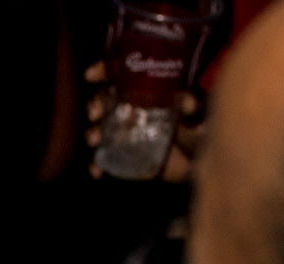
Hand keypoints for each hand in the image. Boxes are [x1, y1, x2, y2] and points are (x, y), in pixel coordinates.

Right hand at [84, 61, 202, 182]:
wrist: (192, 157)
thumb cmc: (190, 126)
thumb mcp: (192, 109)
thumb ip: (189, 104)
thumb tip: (189, 106)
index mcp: (139, 91)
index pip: (115, 75)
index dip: (102, 71)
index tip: (91, 75)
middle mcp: (125, 110)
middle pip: (101, 102)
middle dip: (94, 105)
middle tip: (95, 113)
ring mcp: (120, 133)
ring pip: (98, 129)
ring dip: (92, 133)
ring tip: (95, 140)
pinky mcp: (120, 157)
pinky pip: (102, 160)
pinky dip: (96, 165)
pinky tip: (97, 171)